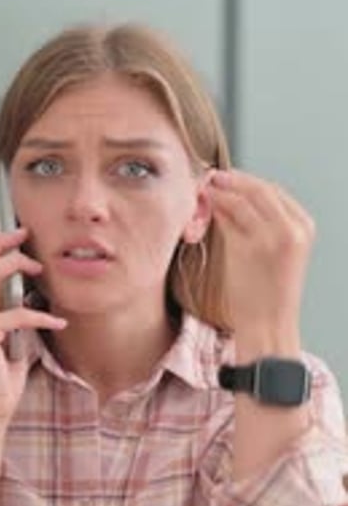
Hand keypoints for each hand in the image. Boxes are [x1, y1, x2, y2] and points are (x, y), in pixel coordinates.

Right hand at [0, 229, 65, 423]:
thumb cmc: (1, 379)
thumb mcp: (13, 341)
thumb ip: (17, 319)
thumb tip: (36, 299)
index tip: (18, 236)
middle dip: (0, 242)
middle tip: (25, 234)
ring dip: (16, 266)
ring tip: (40, 269)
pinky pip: (16, 313)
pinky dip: (40, 314)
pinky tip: (59, 322)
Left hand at [209, 169, 314, 351]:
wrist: (267, 327)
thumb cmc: (265, 295)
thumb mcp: (271, 254)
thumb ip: (255, 225)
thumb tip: (226, 198)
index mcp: (303, 226)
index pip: (273, 191)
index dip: (246, 181)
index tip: (226, 178)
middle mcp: (293, 227)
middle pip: (258, 188)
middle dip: (231, 179)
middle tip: (209, 177)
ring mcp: (274, 235)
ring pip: (243, 198)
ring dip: (219, 189)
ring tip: (201, 189)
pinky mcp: (252, 247)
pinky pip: (230, 216)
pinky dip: (215, 206)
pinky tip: (203, 205)